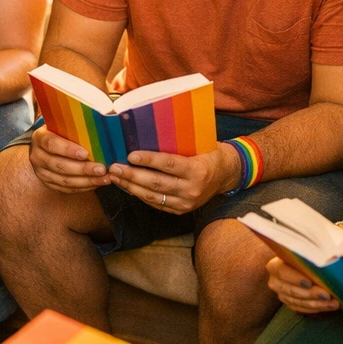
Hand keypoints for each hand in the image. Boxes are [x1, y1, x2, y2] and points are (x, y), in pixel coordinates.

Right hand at [28, 124, 111, 192]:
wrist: (47, 145)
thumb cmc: (61, 131)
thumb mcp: (64, 123)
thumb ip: (78, 123)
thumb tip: (107, 114)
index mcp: (40, 137)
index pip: (51, 144)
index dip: (68, 149)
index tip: (86, 153)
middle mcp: (37, 156)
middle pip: (59, 165)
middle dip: (82, 169)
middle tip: (101, 169)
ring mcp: (41, 172)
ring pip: (64, 181)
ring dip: (86, 181)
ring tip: (105, 178)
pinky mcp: (48, 184)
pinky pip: (66, 189)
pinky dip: (83, 188)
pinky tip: (97, 183)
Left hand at [108, 144, 238, 214]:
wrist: (228, 175)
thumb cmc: (211, 154)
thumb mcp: (200, 145)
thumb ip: (179, 144)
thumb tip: (148, 133)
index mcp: (197, 170)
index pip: (169, 164)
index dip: (148, 160)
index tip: (130, 155)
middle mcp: (192, 189)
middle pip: (156, 183)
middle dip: (132, 175)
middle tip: (114, 167)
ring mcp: (186, 203)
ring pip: (152, 196)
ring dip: (130, 187)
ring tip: (115, 177)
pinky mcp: (181, 210)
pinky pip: (156, 203)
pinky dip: (140, 195)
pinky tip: (127, 187)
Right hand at [266, 257, 339, 313]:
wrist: (309, 264)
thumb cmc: (310, 255)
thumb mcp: (310, 251)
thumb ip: (314, 255)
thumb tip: (328, 260)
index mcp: (276, 265)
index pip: (281, 271)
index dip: (294, 278)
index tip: (309, 282)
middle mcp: (275, 281)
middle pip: (290, 290)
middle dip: (310, 294)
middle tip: (326, 295)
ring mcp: (282, 294)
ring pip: (297, 302)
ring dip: (316, 303)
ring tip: (333, 303)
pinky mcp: (290, 303)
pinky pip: (302, 309)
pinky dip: (316, 308)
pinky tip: (329, 306)